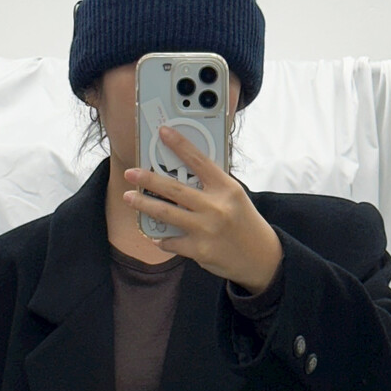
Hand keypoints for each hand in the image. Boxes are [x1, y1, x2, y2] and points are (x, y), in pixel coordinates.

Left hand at [123, 125, 282, 294]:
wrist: (261, 257)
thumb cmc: (244, 223)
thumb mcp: (234, 197)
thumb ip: (211, 186)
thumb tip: (180, 175)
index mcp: (226, 188)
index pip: (199, 161)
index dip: (179, 144)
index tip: (163, 132)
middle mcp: (216, 207)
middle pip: (174, 189)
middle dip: (148, 179)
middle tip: (130, 173)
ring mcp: (206, 229)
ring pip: (165, 214)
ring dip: (144, 204)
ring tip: (129, 197)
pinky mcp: (199, 250)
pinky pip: (171, 242)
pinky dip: (162, 239)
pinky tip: (157, 236)